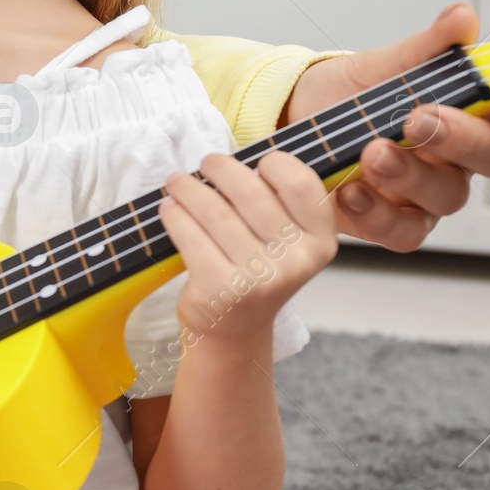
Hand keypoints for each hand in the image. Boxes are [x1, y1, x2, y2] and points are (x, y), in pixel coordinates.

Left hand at [160, 151, 337, 341]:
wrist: (234, 330)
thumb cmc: (255, 273)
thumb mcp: (284, 242)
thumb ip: (277, 203)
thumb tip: (235, 158)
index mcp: (320, 241)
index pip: (300, 183)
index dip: (274, 163)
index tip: (255, 162)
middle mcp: (296, 260)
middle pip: (251, 192)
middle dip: (221, 168)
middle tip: (206, 162)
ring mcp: (259, 277)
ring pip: (215, 211)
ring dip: (189, 188)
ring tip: (177, 182)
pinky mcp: (221, 289)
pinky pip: (190, 236)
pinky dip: (175, 216)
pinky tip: (169, 208)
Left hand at [283, 2, 489, 250]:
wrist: (296, 119)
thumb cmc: (350, 95)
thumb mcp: (384, 64)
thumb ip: (425, 47)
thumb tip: (460, 19)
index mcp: (472, 112)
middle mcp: (457, 156)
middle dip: (460, 138)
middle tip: (418, 119)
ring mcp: (427, 192)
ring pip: (446, 196)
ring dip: (411, 175)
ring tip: (372, 152)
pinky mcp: (391, 221)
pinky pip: (402, 231)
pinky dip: (377, 215)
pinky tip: (351, 192)